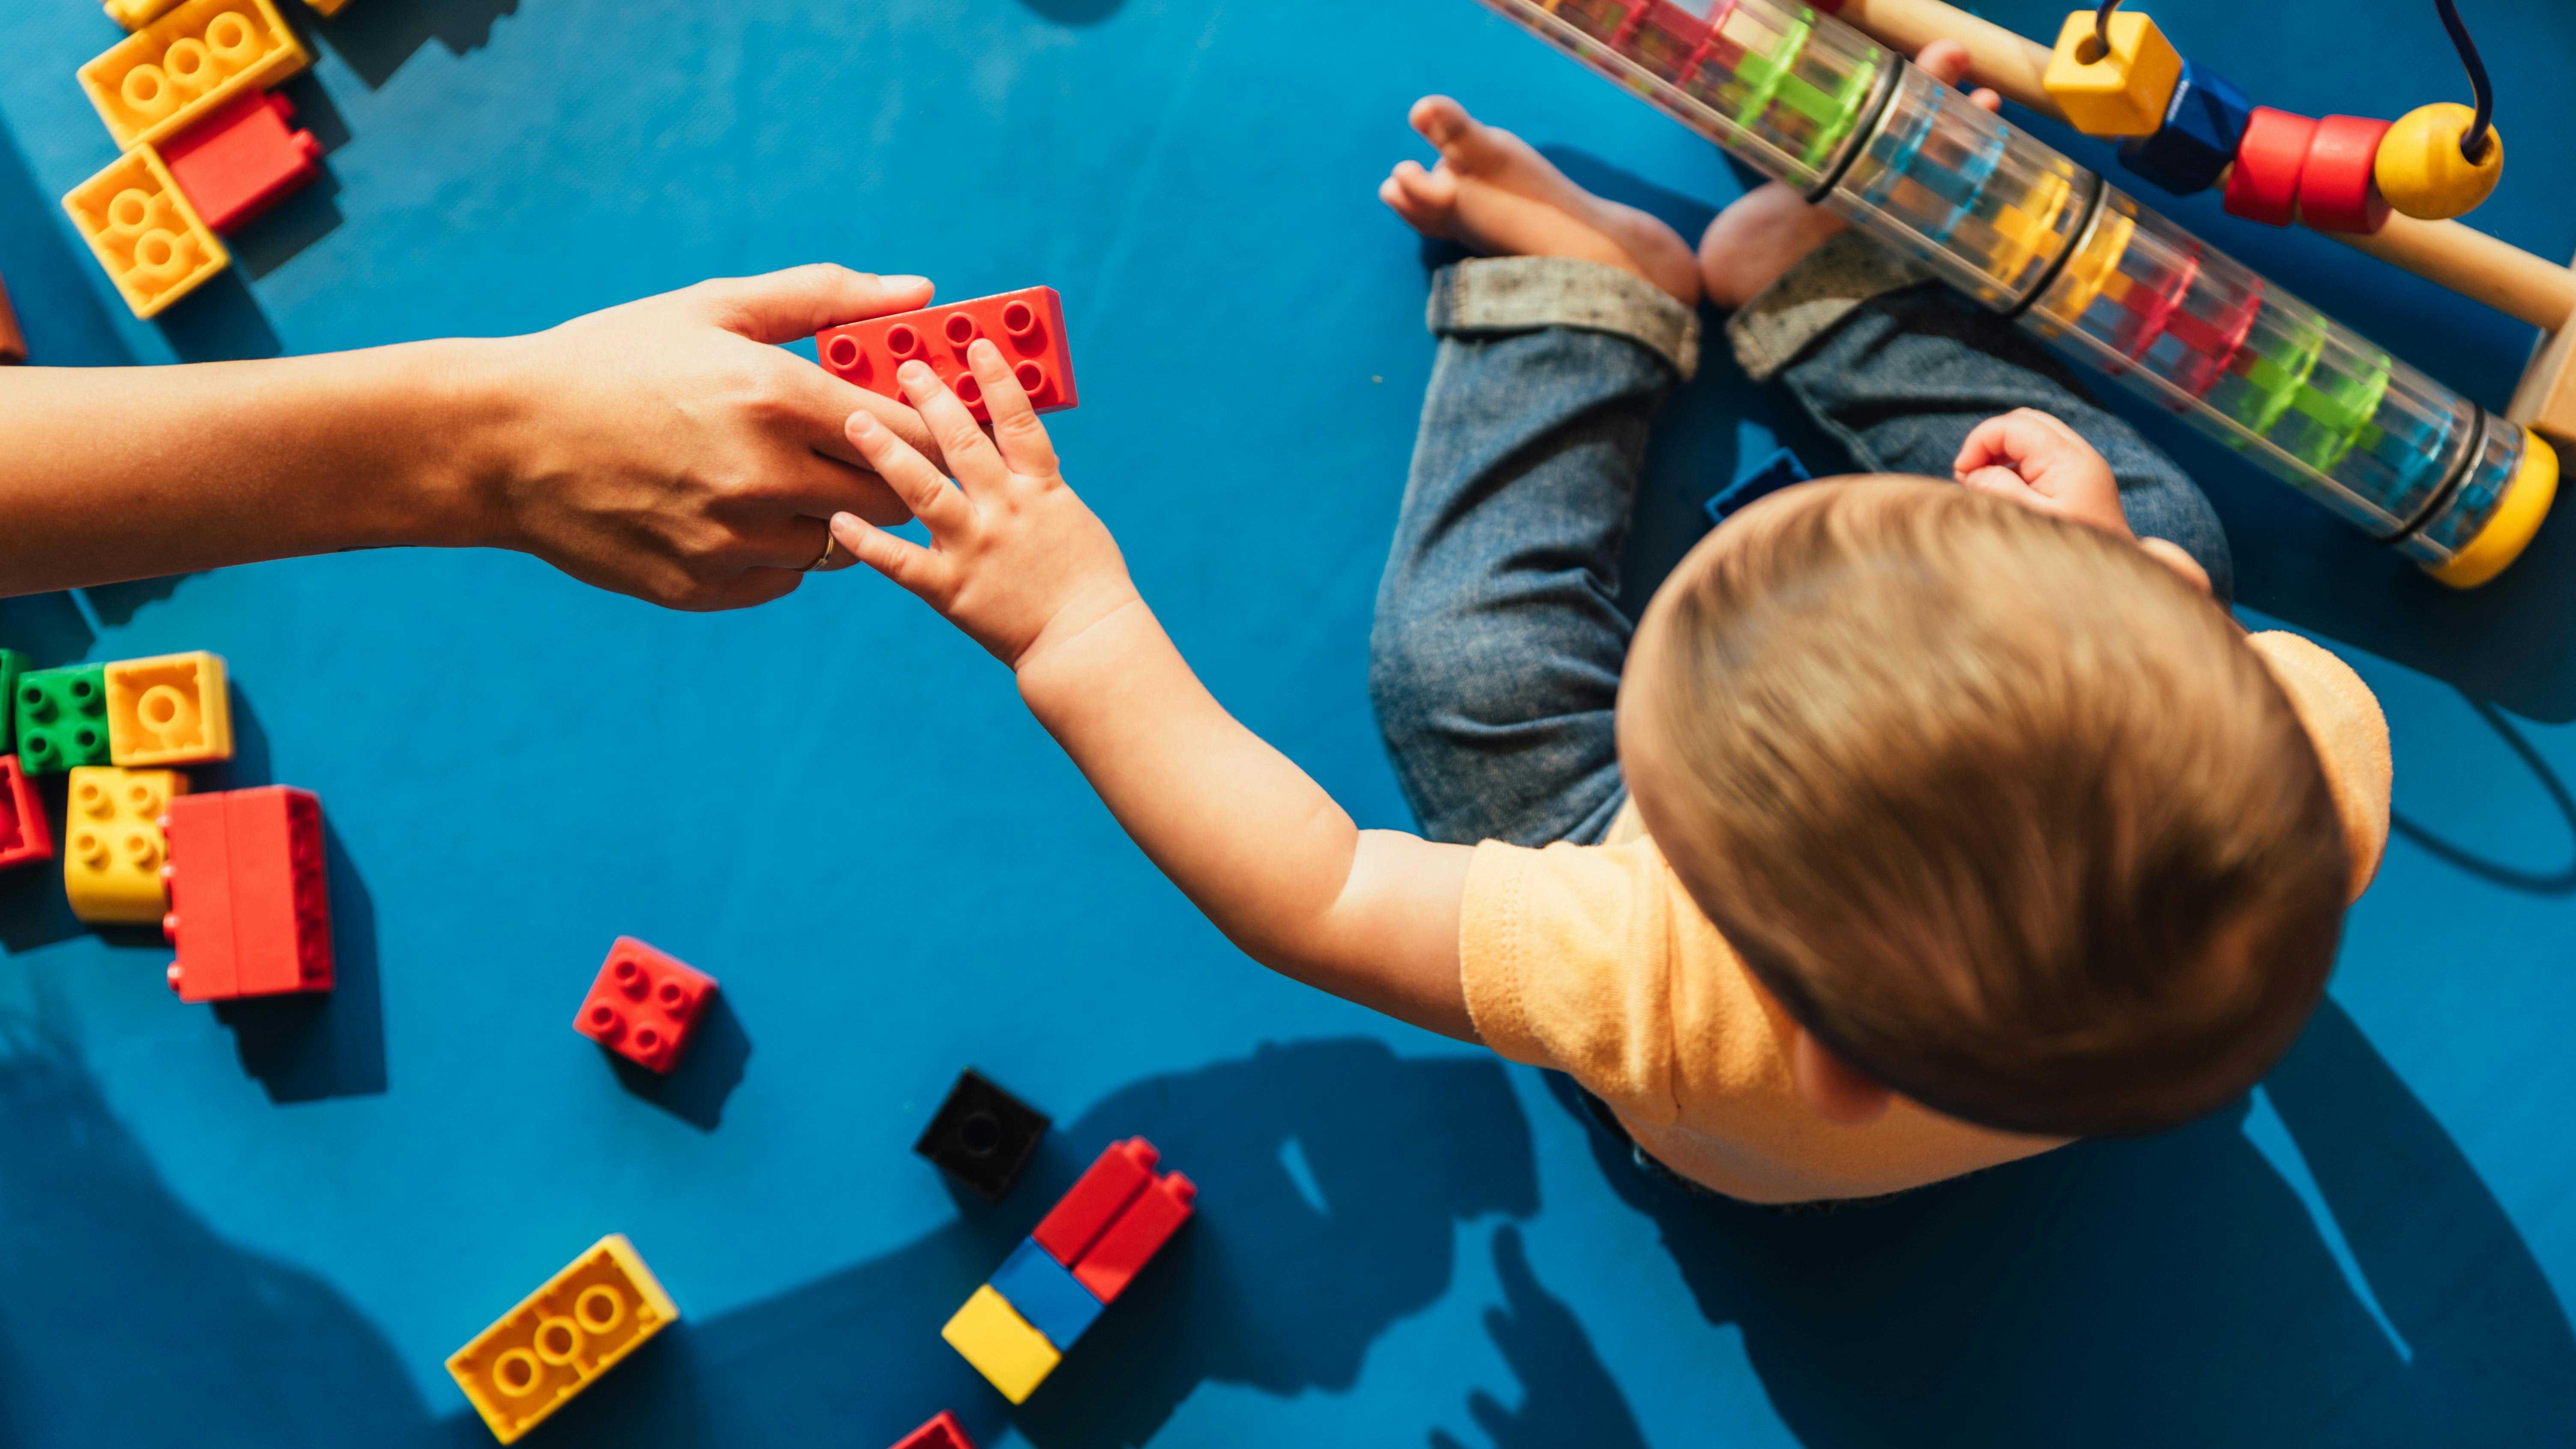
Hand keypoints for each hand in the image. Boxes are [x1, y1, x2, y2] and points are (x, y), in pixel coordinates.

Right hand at [469, 265, 944, 610]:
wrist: (503, 439)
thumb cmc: (614, 359)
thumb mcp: (717, 308)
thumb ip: (828, 298)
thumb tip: (923, 292)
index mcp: (776, 399)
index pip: (908, 434)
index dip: (927, 430)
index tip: (920, 421)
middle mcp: (764, 478)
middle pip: (888, 499)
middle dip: (886, 474)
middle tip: (852, 450)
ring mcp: (732, 541)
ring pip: (836, 543)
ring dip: (826, 513)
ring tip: (774, 475)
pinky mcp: (702, 586)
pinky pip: (782, 578)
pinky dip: (775, 549)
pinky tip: (731, 509)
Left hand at [830, 340, 1138, 670]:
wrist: (1088, 642)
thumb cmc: (1087, 580)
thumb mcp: (1070, 516)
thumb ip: (1035, 481)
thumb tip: (1008, 444)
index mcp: (1040, 489)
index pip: (1017, 420)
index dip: (996, 379)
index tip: (975, 345)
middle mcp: (1005, 510)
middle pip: (963, 442)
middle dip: (930, 399)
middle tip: (903, 367)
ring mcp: (975, 547)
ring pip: (924, 490)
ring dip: (887, 453)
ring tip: (855, 420)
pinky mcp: (951, 588)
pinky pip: (901, 561)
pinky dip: (868, 541)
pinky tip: (838, 519)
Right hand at [1955, 408, 2211, 594]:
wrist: (2111, 586)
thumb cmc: (2068, 560)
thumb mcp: (2026, 520)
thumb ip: (1997, 487)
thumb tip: (1973, 472)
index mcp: (2070, 461)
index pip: (2014, 425)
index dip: (1979, 442)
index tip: (1961, 473)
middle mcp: (2081, 456)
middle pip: (2025, 421)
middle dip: (1990, 441)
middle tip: (1971, 475)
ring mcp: (2083, 467)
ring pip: (2033, 434)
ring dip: (2002, 453)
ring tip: (1985, 485)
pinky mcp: (2079, 480)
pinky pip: (2041, 455)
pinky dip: (2016, 465)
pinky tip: (2007, 492)